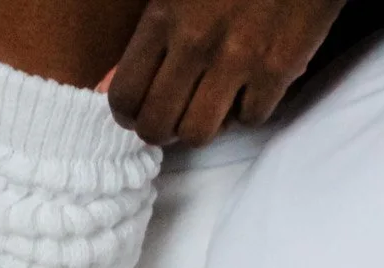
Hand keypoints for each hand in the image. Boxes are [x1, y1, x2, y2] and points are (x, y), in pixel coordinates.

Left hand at [107, 0, 346, 145]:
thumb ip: (144, 38)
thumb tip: (105, 84)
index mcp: (162, 19)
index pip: (123, 96)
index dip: (128, 115)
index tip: (140, 112)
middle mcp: (195, 43)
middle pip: (156, 126)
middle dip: (161, 130)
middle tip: (174, 118)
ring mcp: (238, 58)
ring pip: (199, 133)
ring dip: (202, 127)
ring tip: (210, 107)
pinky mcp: (279, 67)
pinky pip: (250, 119)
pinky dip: (248, 111)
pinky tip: (249, 90)